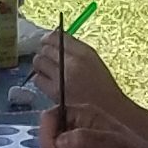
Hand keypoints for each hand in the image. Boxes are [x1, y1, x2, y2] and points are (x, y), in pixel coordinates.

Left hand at [31, 32, 147, 136]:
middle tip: (47, 59)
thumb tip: (53, 41)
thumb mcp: (93, 62)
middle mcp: (73, 62)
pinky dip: (40, 79)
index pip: (57, 36)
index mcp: (84, 52)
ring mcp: (62, 77)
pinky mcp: (55, 92)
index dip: (48, 38)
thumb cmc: (102, 87)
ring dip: (39, 64)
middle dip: (43, 52)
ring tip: (47, 70)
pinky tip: (47, 82)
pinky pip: (38, 79)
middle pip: (44, 48)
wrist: (110, 111)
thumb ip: (75, 51)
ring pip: (38, 61)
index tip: (46, 42)